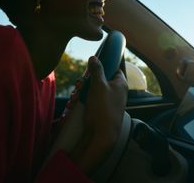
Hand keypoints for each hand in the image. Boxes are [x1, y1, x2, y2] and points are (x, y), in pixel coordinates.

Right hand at [70, 56, 127, 173]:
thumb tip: (94, 57)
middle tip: (79, 86)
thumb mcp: (98, 86)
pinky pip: (88, 100)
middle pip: (98, 79)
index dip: (103, 66)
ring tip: (75, 98)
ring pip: (91, 90)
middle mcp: (115, 92)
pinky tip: (74, 105)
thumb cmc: (103, 110)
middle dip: (85, 82)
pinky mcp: (98, 110)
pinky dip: (80, 101)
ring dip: (80, 92)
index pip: (114, 68)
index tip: (91, 68)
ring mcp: (107, 101)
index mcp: (120, 84)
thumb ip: (96, 70)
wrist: (101, 136)